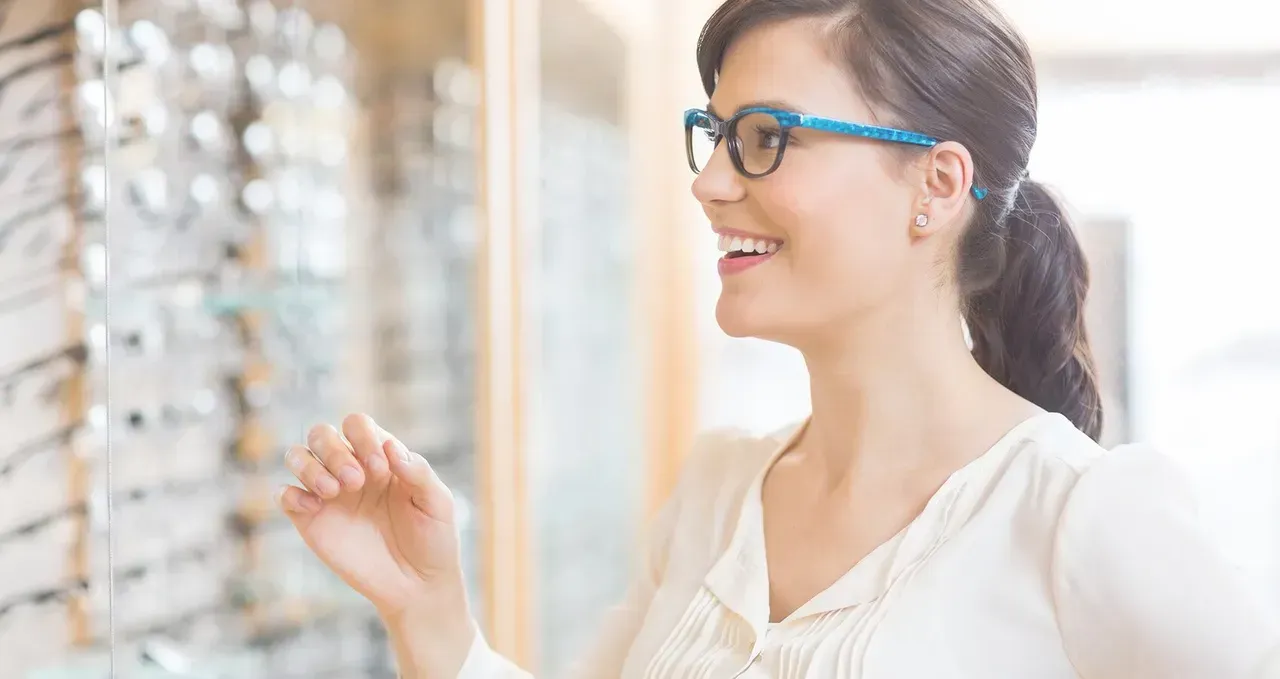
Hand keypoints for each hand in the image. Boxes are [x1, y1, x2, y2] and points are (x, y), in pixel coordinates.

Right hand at [277, 413, 468, 621]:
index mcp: (381, 458)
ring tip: (334, 491)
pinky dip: (290, 494)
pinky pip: (285, 496)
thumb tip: (391, 447)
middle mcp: (350, 470)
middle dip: (334, 450)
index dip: (363, 437)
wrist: (418, 587)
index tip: (380, 468)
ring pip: (297, 456)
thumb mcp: (437, 503)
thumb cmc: (433, 540)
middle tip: (355, 481)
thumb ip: (418, 472)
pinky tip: (314, 508)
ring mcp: (329, 495)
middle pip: (321, 434)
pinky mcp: (312, 522)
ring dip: (309, 466)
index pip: (357, 425)